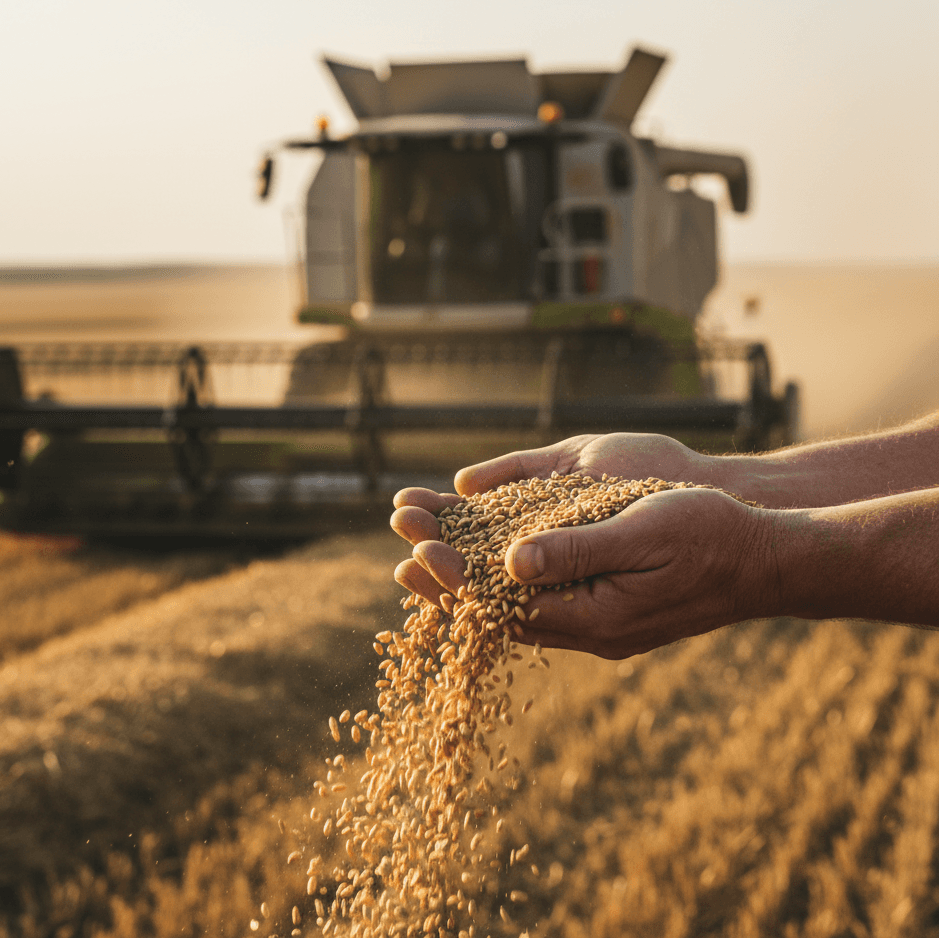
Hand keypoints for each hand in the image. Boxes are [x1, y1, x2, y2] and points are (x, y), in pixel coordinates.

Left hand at [396, 485, 775, 658]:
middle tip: (401, 548)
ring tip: (424, 551)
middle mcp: (590, 632)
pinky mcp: (607, 612)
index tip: (414, 548)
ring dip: (471, 579)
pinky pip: (542, 603)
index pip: (504, 605)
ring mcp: (598, 626)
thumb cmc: (711, 536)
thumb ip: (578, 551)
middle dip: (448, 579)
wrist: (764, 561)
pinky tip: (483, 563)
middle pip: (499, 612)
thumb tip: (509, 562)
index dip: (455, 577)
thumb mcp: (645, 532)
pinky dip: (505, 583)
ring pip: (516, 608)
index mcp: (595, 619)